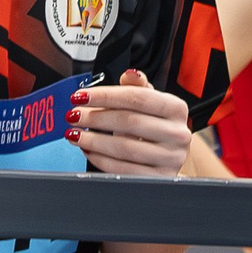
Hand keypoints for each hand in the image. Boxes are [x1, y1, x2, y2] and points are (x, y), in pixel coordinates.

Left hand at [71, 69, 191, 177]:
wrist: (169, 158)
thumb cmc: (156, 128)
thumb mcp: (152, 104)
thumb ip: (138, 88)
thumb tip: (129, 75)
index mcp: (176, 109)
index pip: (137, 97)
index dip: (105, 96)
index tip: (80, 96)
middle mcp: (178, 133)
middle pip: (130, 121)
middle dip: (95, 117)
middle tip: (73, 115)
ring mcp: (171, 157)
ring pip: (124, 147)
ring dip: (93, 140)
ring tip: (75, 134)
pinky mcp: (159, 177)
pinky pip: (123, 169)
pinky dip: (100, 159)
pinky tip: (88, 150)